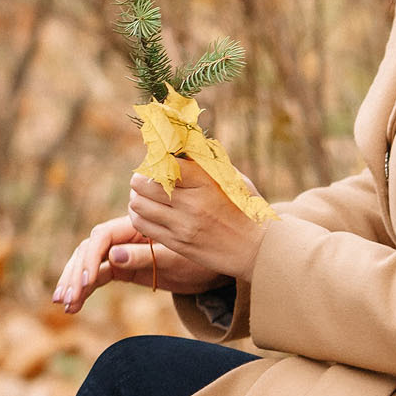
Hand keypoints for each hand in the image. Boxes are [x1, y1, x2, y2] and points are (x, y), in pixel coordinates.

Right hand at [53, 213, 222, 313]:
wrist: (215, 266)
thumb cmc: (202, 257)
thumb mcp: (178, 259)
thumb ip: (146, 257)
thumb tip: (114, 258)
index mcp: (136, 226)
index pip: (103, 236)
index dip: (92, 257)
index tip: (89, 280)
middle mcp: (123, 237)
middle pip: (89, 251)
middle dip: (75, 274)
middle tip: (66, 299)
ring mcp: (120, 254)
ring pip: (88, 265)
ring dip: (74, 283)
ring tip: (64, 305)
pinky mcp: (122, 270)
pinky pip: (97, 278)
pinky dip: (84, 290)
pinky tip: (73, 306)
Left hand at [125, 163, 265, 284]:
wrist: (258, 249)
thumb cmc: (246, 208)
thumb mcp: (232, 179)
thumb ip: (205, 163)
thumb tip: (179, 145)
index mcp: (206, 182)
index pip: (164, 163)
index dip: (155, 162)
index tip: (157, 163)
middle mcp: (192, 203)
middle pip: (144, 184)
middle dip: (141, 179)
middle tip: (145, 180)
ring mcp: (183, 225)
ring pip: (138, 204)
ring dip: (137, 198)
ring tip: (144, 196)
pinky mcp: (177, 243)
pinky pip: (142, 225)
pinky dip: (138, 216)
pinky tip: (146, 213)